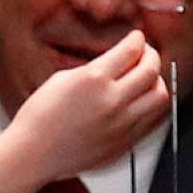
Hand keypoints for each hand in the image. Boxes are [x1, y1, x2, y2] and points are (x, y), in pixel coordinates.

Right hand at [0, 30, 168, 192]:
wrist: (32, 153)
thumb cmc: (39, 119)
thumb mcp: (62, 79)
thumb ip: (95, 69)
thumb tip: (116, 63)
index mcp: (93, 79)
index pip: (131, 50)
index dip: (137, 39)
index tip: (136, 38)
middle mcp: (112, 100)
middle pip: (151, 69)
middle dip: (151, 55)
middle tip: (145, 54)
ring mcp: (121, 123)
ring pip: (160, 94)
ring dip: (156, 81)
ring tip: (146, 80)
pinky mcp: (124, 142)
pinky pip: (152, 119)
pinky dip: (150, 106)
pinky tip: (141, 101)